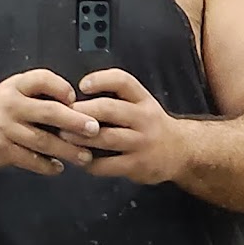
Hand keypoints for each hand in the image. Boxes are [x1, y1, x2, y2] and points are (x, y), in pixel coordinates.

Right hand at [0, 70, 99, 176]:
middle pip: (48, 112)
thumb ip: (38, 92)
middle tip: (94, 129)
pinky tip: (58, 167)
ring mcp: (6, 128)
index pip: (42, 79)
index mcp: (16, 86)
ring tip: (84, 156)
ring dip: (67, 149)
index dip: (61, 87)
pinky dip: (47, 165)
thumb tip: (74, 104)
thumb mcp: (13, 91)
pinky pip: (30, 158)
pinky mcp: (2, 150)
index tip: (75, 99)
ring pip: (43, 140)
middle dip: (74, 121)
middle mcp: (11, 105)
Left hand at [61, 70, 185, 184]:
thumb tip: (75, 96)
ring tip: (63, 135)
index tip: (82, 85)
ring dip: (81, 137)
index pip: (123, 81)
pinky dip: (90, 163)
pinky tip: (79, 159)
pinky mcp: (138, 165)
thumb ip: (115, 98)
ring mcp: (142, 142)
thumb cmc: (150, 125)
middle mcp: (144, 118)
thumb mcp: (141, 104)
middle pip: (110, 109)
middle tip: (62, 113)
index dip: (101, 80)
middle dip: (83, 111)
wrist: (181, 151)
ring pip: (107, 137)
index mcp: (142, 99)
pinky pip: (109, 165)